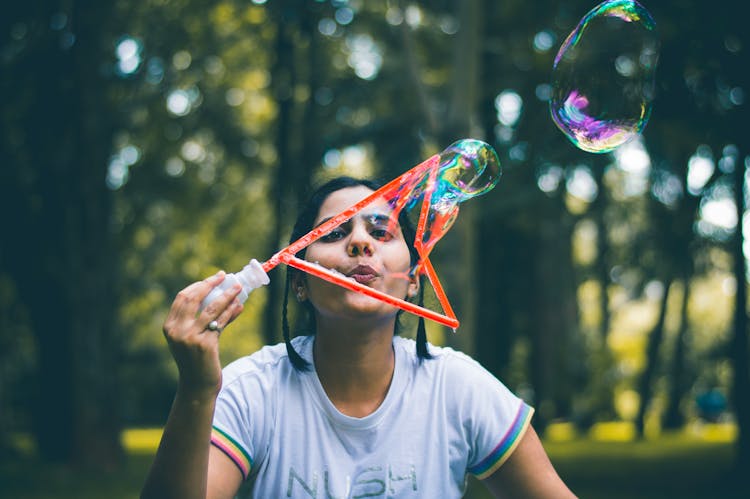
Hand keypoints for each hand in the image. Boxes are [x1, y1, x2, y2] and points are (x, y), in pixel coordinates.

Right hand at [162, 271, 243, 395]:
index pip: (183, 297)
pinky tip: (239, 306)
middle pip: (194, 298)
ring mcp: (190, 338)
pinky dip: (231, 312)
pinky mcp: (205, 345)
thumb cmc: (196, 359)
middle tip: (225, 276)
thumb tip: (228, 298)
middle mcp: (177, 331)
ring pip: (212, 308)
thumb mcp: (192, 337)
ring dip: (227, 295)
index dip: (199, 285)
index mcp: (169, 326)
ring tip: (238, 288)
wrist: (197, 385)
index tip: (213, 278)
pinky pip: (221, 322)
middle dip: (211, 284)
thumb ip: (203, 319)